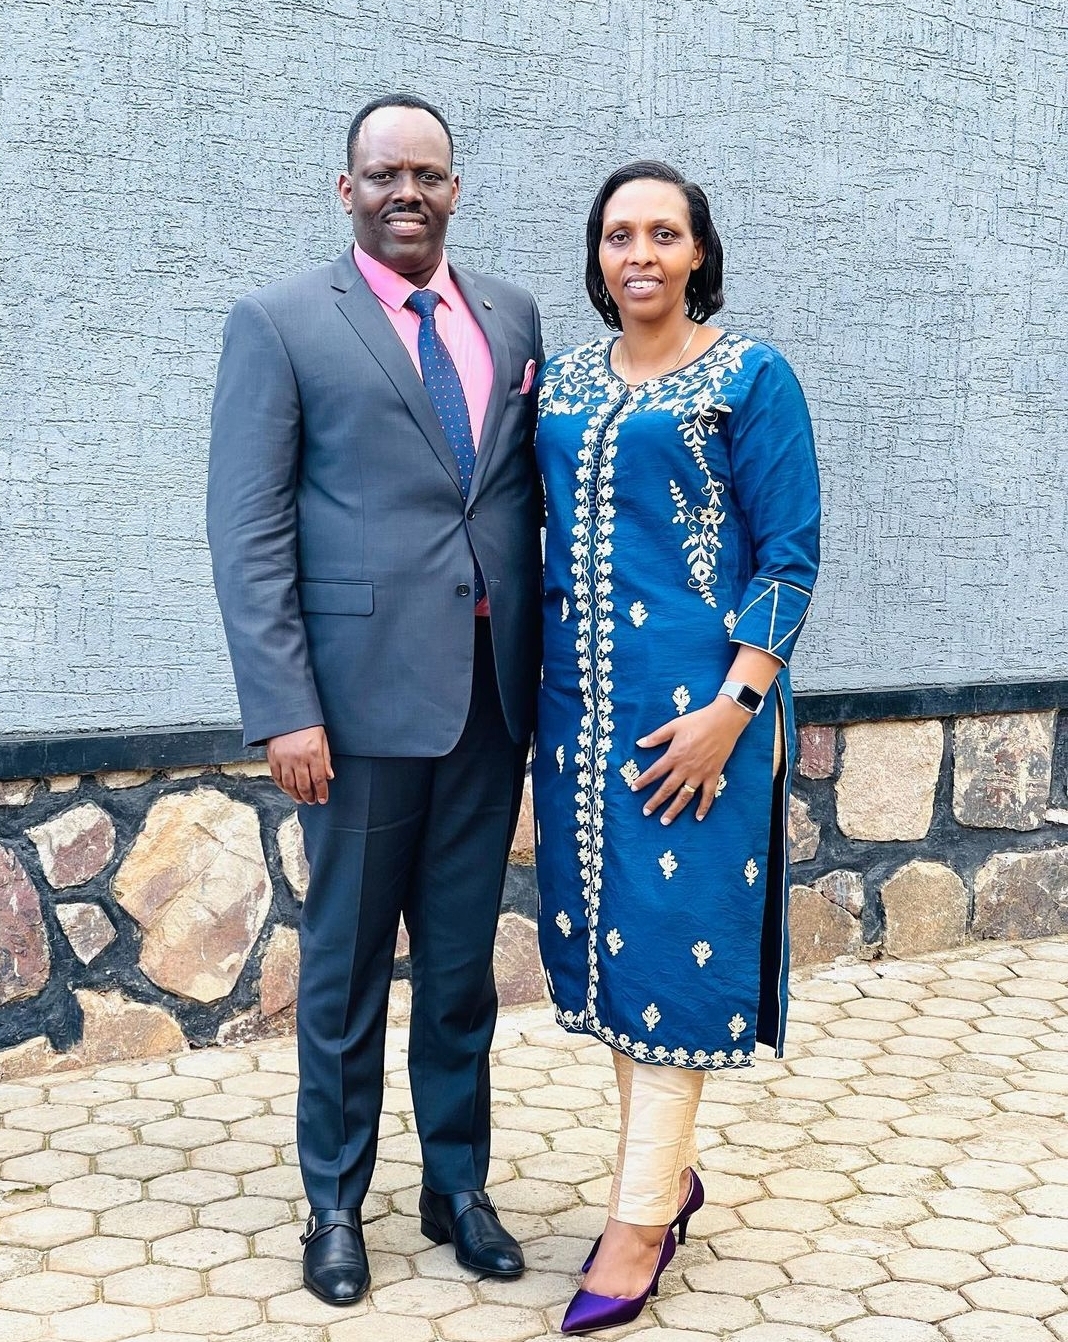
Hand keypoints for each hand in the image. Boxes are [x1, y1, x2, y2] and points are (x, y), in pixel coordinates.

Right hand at [266, 726, 333, 804]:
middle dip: (309, 797)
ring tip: (301, 799)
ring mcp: (284, 759)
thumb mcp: (322, 739)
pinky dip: (282, 787)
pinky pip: (277, 778)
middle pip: (304, 785)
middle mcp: (298, 758)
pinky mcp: (273, 758)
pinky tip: (288, 790)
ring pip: (289, 785)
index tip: (323, 799)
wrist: (287, 712)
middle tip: (312, 801)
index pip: (319, 779)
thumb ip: (326, 759)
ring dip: (296, 795)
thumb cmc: (306, 724)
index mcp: (313, 753)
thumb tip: (329, 776)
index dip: (322, 792)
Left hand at [632, 698, 751, 824]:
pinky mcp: (714, 775)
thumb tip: (639, 743)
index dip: (643, 781)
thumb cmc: (697, 721)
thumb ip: (656, 737)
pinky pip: (708, 795)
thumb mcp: (674, 726)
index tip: (634, 789)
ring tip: (665, 821)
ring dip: (674, 810)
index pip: (654, 772)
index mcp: (674, 755)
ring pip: (685, 796)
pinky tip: (698, 817)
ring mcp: (700, 774)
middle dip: (655, 802)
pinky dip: (704, 807)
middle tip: (646, 812)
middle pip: (667, 789)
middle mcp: (685, 768)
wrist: (723, 721)